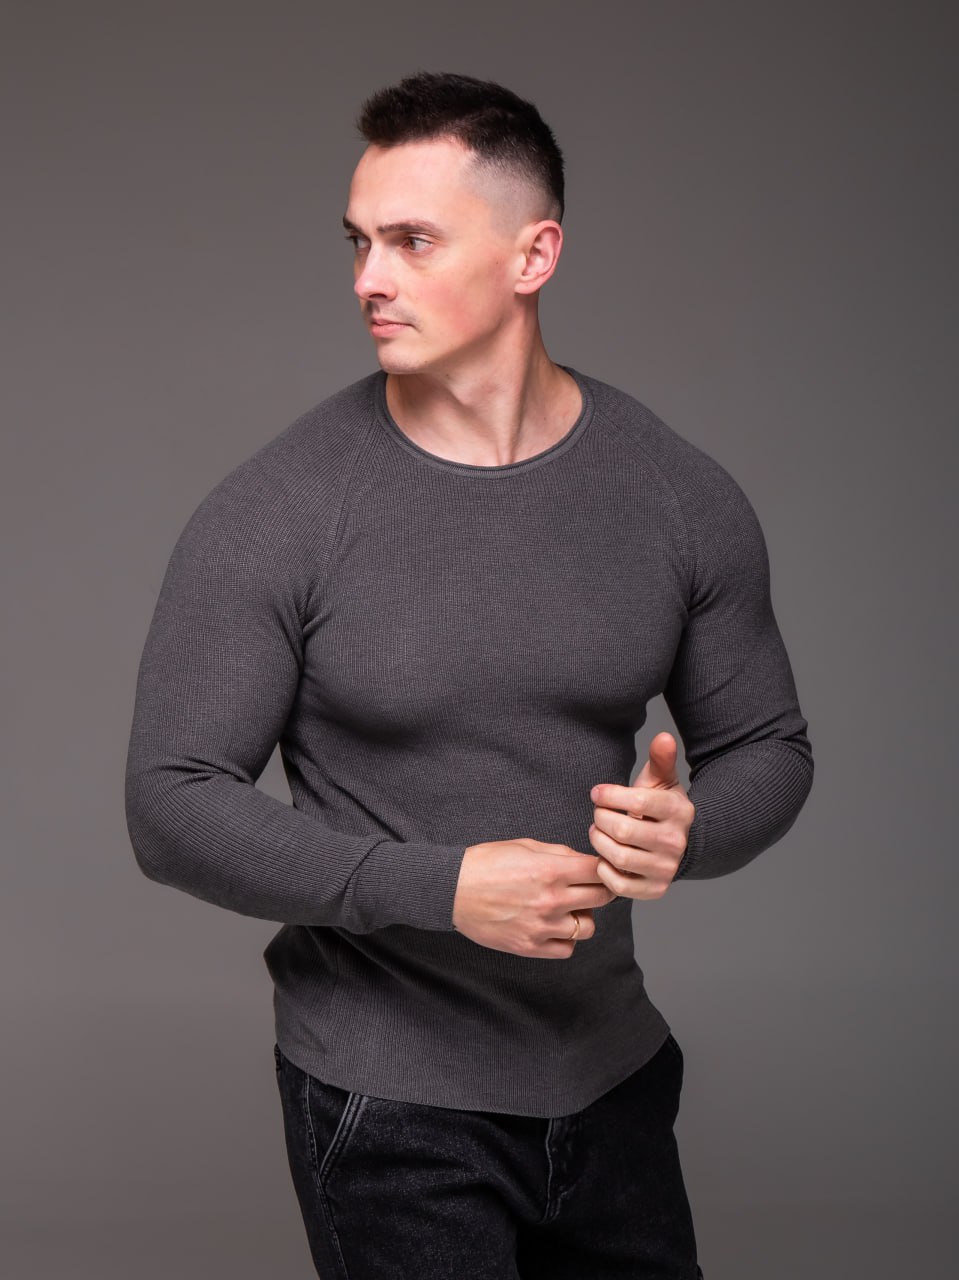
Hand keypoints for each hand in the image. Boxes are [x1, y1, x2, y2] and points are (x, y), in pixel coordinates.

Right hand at [452, 838, 616, 958]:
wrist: (452, 890)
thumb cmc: (486, 863)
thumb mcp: (524, 845)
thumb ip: (559, 854)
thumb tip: (583, 861)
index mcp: (551, 870)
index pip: (598, 870)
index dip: (602, 867)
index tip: (598, 869)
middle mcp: (551, 899)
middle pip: (601, 897)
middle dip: (600, 889)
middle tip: (589, 887)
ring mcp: (542, 926)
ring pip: (588, 926)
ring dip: (582, 916)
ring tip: (567, 909)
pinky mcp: (530, 946)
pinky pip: (567, 948)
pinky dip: (565, 938)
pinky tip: (554, 926)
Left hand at [588, 732, 694, 900]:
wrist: (680, 843)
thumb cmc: (661, 807)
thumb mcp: (663, 780)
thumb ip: (661, 758)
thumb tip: (664, 736)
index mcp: (679, 811)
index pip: (638, 801)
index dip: (609, 795)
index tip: (597, 793)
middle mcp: (676, 842)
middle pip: (623, 829)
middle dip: (601, 818)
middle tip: (597, 814)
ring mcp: (666, 869)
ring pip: (619, 857)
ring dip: (599, 842)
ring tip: (598, 832)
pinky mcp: (653, 889)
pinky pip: (618, 884)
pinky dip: (604, 870)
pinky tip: (605, 857)